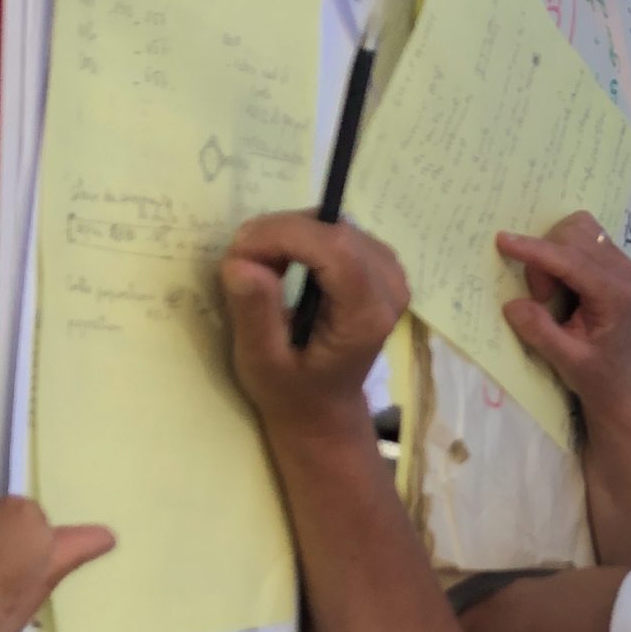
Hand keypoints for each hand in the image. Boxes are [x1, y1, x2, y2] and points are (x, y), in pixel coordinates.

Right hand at [221, 214, 408, 444]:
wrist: (324, 407)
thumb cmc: (291, 391)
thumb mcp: (261, 363)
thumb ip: (254, 313)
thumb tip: (241, 260)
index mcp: (366, 317)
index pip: (336, 248)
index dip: (283, 235)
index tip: (239, 252)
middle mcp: (391, 290)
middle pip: (336, 230)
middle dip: (280, 233)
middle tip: (241, 261)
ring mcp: (392, 274)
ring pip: (336, 224)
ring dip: (290, 234)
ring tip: (261, 267)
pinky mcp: (381, 266)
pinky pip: (339, 232)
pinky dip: (305, 238)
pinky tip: (286, 264)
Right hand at [499, 215, 630, 417]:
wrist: (620, 379)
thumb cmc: (596, 373)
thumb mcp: (565, 361)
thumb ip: (540, 332)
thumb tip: (512, 304)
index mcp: (614, 295)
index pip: (571, 261)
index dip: (536, 250)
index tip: (503, 241)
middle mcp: (621, 270)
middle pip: (572, 236)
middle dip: (544, 261)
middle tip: (542, 299)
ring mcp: (619, 261)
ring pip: (577, 228)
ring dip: (552, 252)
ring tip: (551, 290)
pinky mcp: (612, 258)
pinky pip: (581, 234)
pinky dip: (561, 249)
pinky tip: (560, 278)